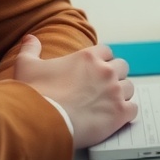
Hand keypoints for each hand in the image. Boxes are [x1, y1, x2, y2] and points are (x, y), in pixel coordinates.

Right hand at [14, 35, 137, 147]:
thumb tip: (30, 38)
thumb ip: (30, 49)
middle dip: (115, 75)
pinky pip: (133, 109)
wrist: (41, 121)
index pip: (107, 51)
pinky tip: (116, 117)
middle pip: (122, 67)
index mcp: (88, 57)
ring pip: (129, 88)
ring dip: (121, 94)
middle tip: (103, 87)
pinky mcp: (119, 113)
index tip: (96, 70)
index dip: (102, 60)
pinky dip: (126, 113)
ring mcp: (114, 92)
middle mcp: (105, 71)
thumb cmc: (35, 94)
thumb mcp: (27, 66)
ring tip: (110, 103)